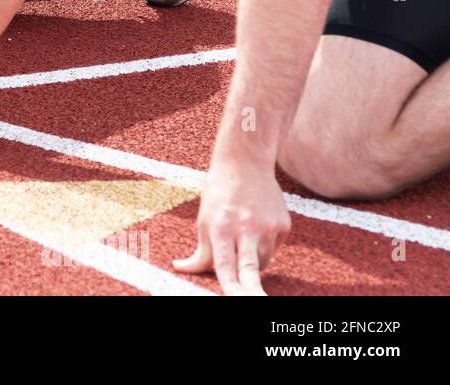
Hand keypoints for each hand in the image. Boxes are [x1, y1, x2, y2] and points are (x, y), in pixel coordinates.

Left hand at [174, 151, 290, 295]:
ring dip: (252, 263)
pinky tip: (255, 228)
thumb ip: (200, 251)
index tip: (235, 298)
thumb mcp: (203, 220)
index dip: (231, 288)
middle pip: (252, 270)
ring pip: (263, 263)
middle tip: (258, 302)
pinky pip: (273, 249)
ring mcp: (268, 227)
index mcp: (221, 228)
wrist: (246, 162)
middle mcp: (247, 229)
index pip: (225, 266)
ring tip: (242, 241)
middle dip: (254, 292)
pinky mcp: (284, 225)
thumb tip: (181, 268)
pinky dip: (263, 248)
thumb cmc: (218, 194)